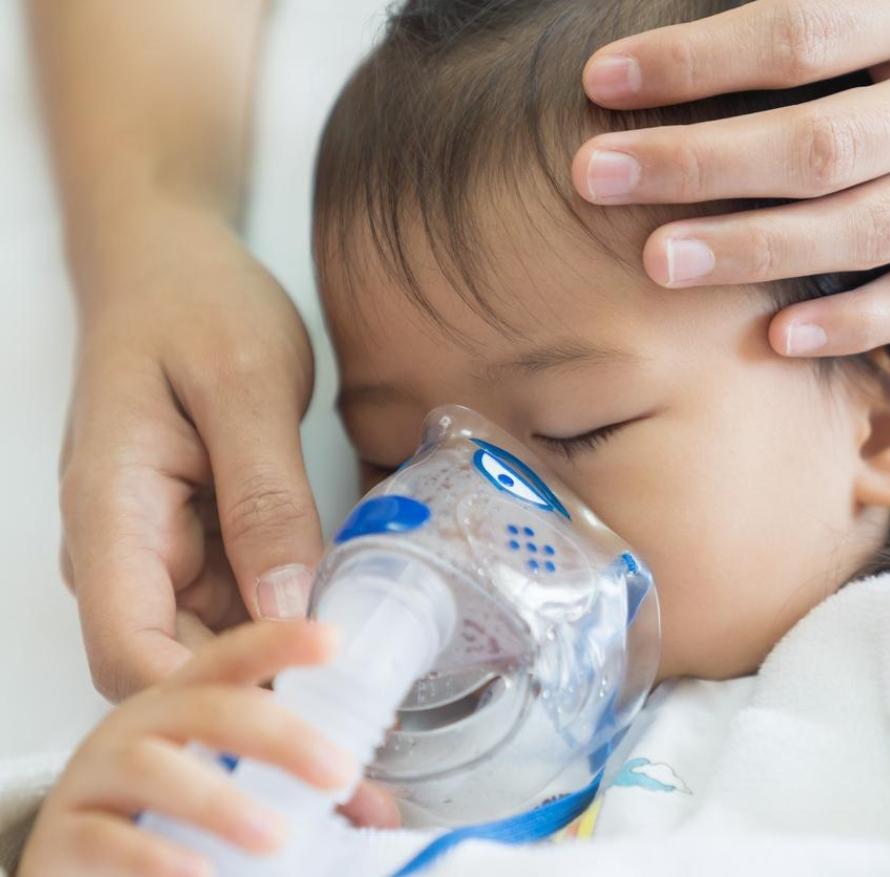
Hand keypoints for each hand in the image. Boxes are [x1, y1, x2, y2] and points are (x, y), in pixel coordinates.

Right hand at [18, 622, 391, 876]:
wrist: (76, 859)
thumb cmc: (157, 810)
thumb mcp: (233, 786)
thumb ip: (298, 788)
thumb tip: (377, 807)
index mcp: (187, 701)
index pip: (234, 657)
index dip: (279, 643)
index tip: (332, 640)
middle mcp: (140, 725)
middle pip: (208, 706)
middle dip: (279, 736)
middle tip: (339, 772)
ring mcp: (96, 775)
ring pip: (154, 767)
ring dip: (220, 802)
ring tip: (275, 837)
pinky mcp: (61, 834)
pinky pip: (104, 836)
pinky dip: (153, 856)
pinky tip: (197, 871)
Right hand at [58, 200, 324, 700]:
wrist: (170, 267)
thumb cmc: (192, 304)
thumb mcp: (242, 386)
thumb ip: (264, 498)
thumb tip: (286, 607)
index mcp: (110, 512)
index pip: (128, 651)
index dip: (207, 695)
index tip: (297, 704)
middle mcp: (121, 550)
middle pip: (167, 669)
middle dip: (252, 707)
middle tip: (349, 732)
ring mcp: (157, 552)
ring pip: (205, 647)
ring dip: (274, 676)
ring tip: (359, 699)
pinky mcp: (195, 544)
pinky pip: (234, 609)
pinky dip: (282, 630)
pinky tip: (342, 638)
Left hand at [575, 0, 889, 355]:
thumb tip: (711, 18)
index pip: (804, 31)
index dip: (698, 60)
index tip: (605, 81)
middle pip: (822, 141)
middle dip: (700, 164)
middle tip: (597, 178)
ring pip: (869, 228)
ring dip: (755, 250)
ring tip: (657, 262)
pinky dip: (855, 322)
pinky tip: (774, 336)